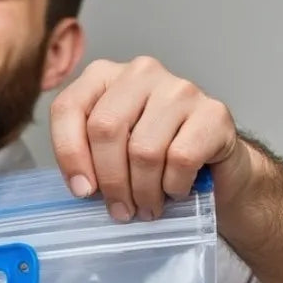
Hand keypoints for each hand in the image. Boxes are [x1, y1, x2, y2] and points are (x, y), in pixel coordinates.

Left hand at [48, 56, 256, 220]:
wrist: (215, 166)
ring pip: (144, 149)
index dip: (69, 154)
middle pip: (105, 128)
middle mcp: (140, 73)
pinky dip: (173, 186)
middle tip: (119, 210)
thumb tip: (82, 185)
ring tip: (146, 208)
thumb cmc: (153, 156)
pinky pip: (181, 158)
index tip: (82, 191)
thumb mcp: (110, 150)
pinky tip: (174, 192)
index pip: (68, 107)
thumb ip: (87, 155)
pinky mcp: (213, 112)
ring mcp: (179, 88)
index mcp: (103, 75)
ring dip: (142, 191)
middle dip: (109, 180)